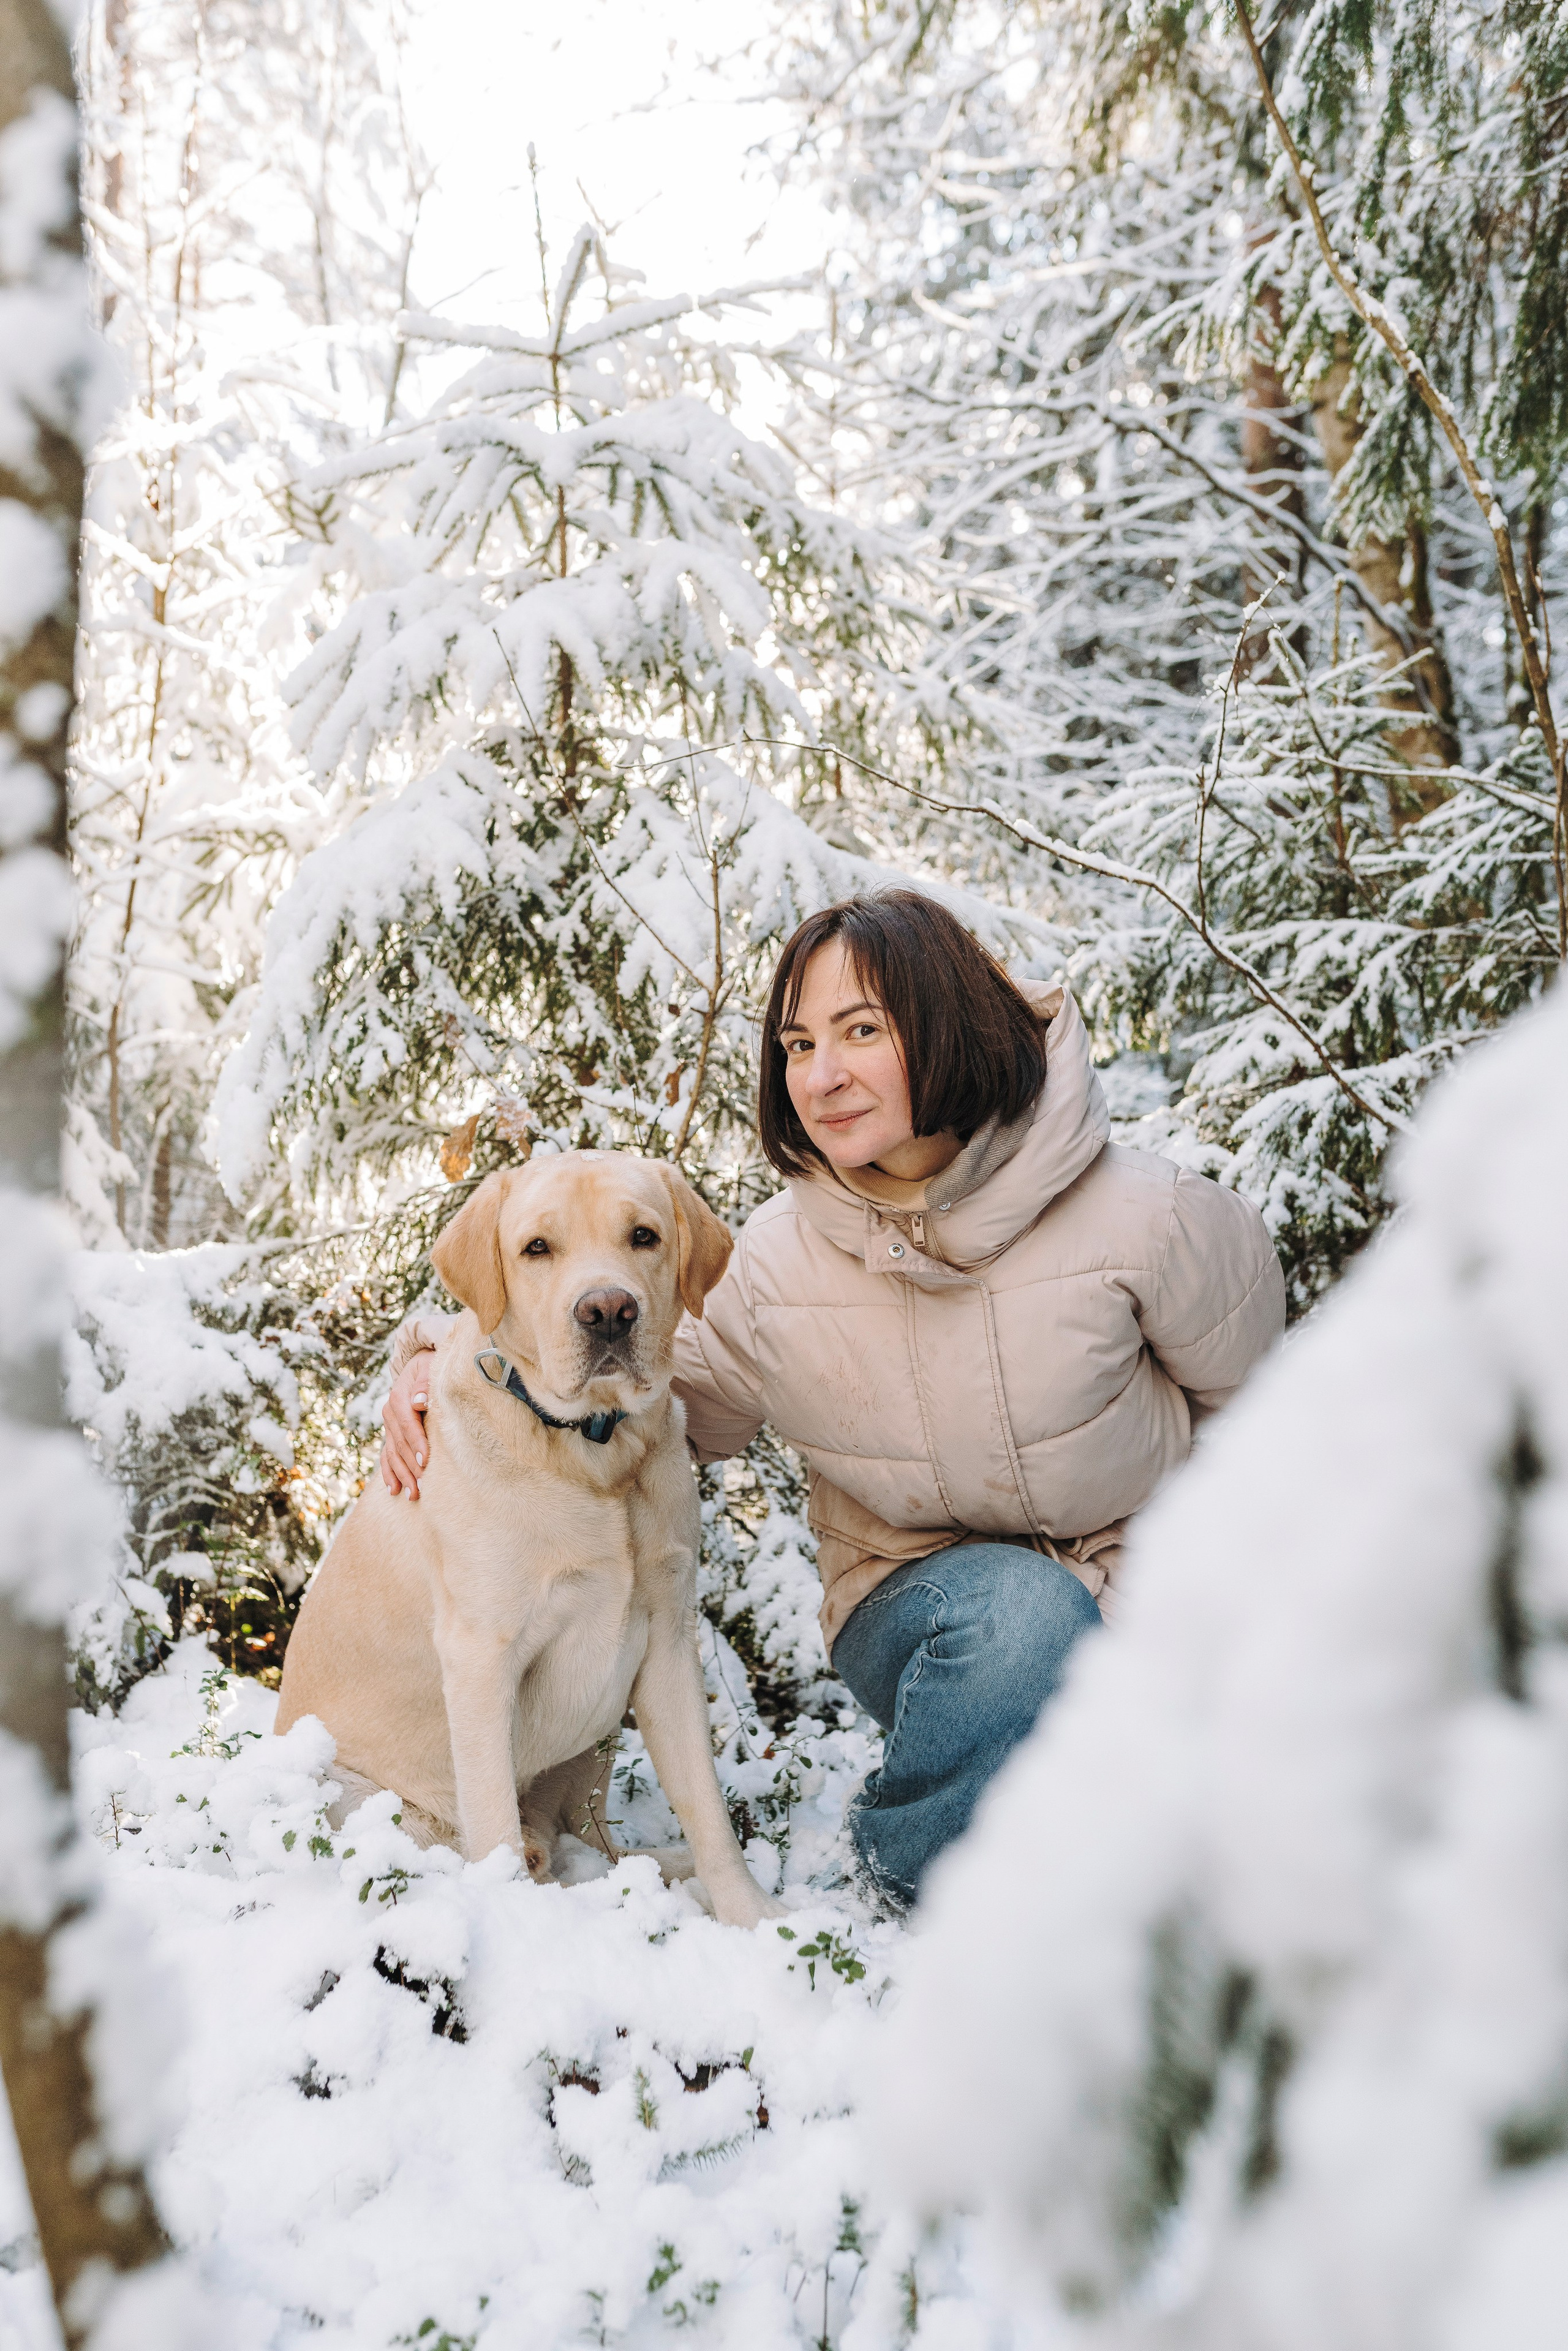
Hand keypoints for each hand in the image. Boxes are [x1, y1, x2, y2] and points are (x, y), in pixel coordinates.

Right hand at [381, 1350, 432, 1498]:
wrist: (419, 1365)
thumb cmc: (431, 1366)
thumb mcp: (430, 1367)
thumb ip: (425, 1382)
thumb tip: (419, 1401)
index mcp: (399, 1397)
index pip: (407, 1423)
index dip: (416, 1442)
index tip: (425, 1461)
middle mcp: (390, 1413)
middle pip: (399, 1443)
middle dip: (410, 1466)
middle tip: (422, 1487)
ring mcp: (389, 1425)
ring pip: (392, 1453)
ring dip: (401, 1475)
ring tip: (412, 1495)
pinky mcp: (391, 1433)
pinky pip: (387, 1455)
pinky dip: (389, 1472)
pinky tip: (394, 1489)